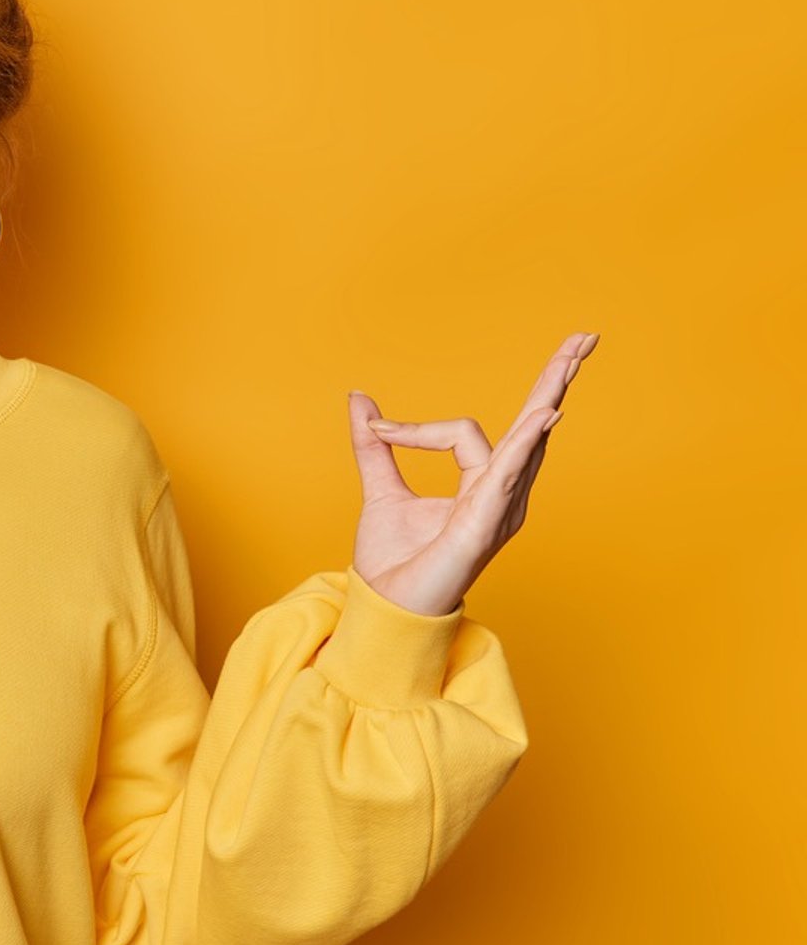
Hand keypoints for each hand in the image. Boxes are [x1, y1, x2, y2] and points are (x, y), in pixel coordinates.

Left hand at [346, 331, 599, 616]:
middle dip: (556, 380)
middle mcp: (500, 495)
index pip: (462, 432)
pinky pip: (506, 476)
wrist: (382, 608)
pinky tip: (546, 415)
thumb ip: (375, 446)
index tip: (377, 429)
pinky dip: (524, 444)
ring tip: (572, 357)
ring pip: (527, 443)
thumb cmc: (394, 562)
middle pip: (533, 428)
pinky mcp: (483, 527)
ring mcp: (498, 511)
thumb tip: (360, 400)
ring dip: (548, 396)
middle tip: (585, 337)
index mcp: (481, 486)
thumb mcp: (380, 491)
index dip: (414, 427)